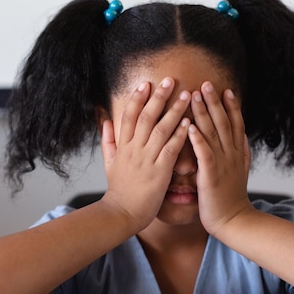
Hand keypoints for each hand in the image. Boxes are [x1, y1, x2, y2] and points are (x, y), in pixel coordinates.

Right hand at [100, 77, 190, 230]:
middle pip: (146, 116)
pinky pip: (171, 149)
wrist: (121, 213)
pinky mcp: (159, 171)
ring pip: (161, 129)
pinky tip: (188, 123)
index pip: (129, 116)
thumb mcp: (109, 163)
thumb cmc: (118, 190)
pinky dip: (179, 135)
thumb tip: (104, 120)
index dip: (137, 98)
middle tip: (170, 80)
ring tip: (186, 96)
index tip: (146, 84)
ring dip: (174, 111)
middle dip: (158, 97)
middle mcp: (134, 149)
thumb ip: (107, 140)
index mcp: (123, 146)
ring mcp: (146, 159)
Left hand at [187, 81, 252, 235]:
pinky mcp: (210, 175)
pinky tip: (190, 126)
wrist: (234, 221)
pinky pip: (204, 153)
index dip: (231, 106)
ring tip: (194, 95)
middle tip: (206, 83)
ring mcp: (222, 164)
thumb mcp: (239, 172)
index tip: (225, 89)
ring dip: (203, 113)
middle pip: (223, 122)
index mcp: (237, 153)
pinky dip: (198, 139)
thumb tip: (244, 139)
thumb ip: (241, 154)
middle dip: (214, 101)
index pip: (235, 124)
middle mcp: (231, 155)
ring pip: (213, 133)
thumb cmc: (231, 198)